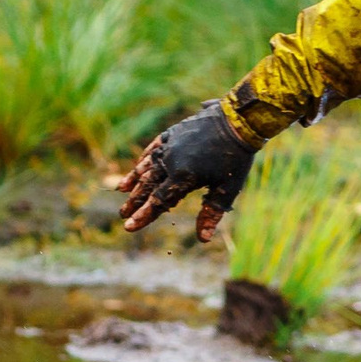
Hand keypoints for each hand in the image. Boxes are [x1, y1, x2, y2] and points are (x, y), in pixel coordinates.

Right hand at [117, 102, 258, 240]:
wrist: (238, 121)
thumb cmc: (236, 159)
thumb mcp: (227, 189)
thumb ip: (211, 213)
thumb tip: (203, 239)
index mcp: (183, 177)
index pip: (159, 202)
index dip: (144, 216)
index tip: (129, 227)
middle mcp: (171, 161)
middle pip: (148, 186)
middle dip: (134, 201)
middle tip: (123, 213)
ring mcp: (170, 146)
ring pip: (147, 167)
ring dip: (134, 180)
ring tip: (122, 190)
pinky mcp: (172, 134)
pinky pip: (153, 149)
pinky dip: (143, 159)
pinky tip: (138, 166)